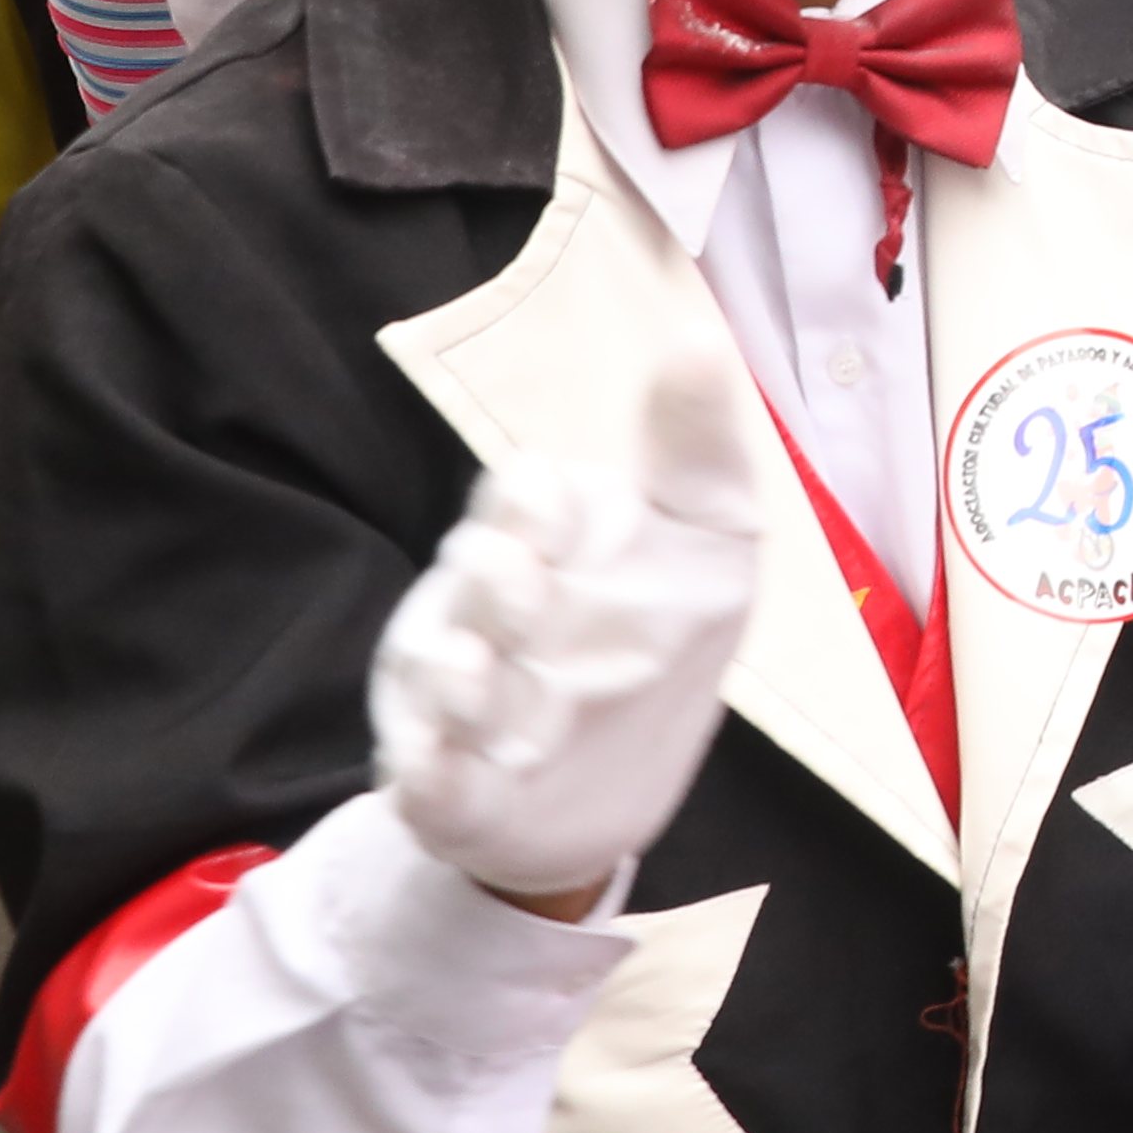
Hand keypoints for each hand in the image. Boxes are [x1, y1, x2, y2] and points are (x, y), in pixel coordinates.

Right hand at [366, 341, 769, 914]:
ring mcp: (453, 702)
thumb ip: (697, 449)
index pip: (519, 495)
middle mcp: (478, 612)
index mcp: (536, 543)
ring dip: (460, 673)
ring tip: (480, 671)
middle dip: (498, 580)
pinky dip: (429, 771)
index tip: (554, 509)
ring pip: (439, 671)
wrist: (611, 796)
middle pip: (475, 573)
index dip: (532, 501)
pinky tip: (436, 765)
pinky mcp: (448, 790)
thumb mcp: (708, 543)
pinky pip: (425, 777)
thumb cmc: (656, 640)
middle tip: (535, 588)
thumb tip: (700, 336)